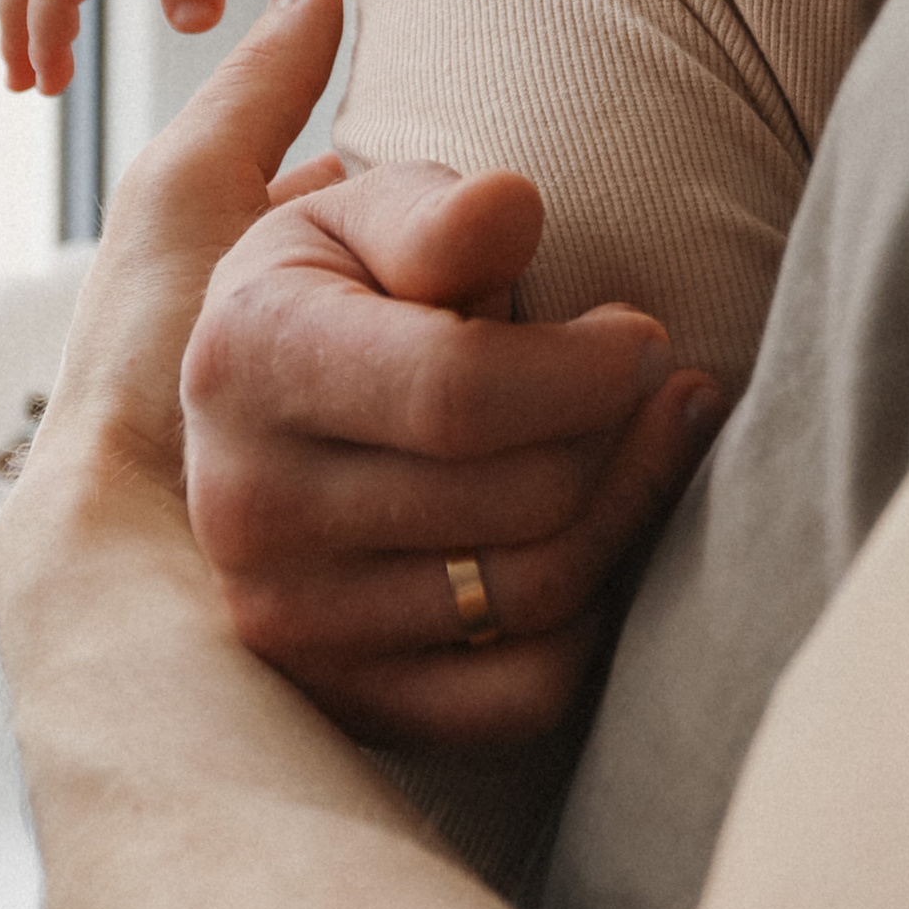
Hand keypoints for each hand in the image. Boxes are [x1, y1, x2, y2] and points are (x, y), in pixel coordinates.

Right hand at [183, 147, 725, 750]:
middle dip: (621, 428)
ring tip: (659, 432)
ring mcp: (291, 623)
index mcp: (250, 362)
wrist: (264, 414)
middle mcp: (249, 509)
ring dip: (629, 507)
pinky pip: (521, 697)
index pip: (456, 391)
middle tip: (659, 376)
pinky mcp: (348, 701)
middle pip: (515, 497)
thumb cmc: (345, 290)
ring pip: (532, 593)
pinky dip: (591, 623)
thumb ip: (438, 214)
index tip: (641, 334)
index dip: (586, 368)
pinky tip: (605, 534)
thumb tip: (510, 207)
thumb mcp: (367, 216)